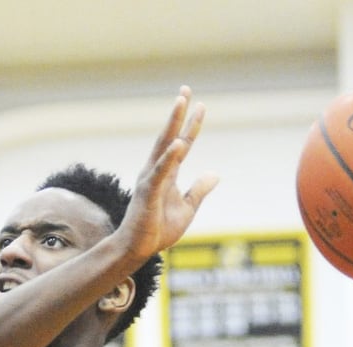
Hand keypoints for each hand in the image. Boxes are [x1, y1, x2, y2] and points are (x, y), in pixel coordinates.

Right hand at [117, 87, 219, 257]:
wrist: (138, 249)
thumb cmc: (158, 229)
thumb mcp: (188, 208)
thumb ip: (199, 189)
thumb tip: (215, 173)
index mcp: (168, 174)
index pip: (183, 144)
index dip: (192, 125)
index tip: (201, 104)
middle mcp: (157, 171)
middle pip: (171, 136)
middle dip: (179, 113)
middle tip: (186, 90)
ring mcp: (151, 179)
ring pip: (164, 146)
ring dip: (173, 124)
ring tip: (181, 103)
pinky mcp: (148, 192)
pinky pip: (161, 171)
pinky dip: (171, 157)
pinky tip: (180, 142)